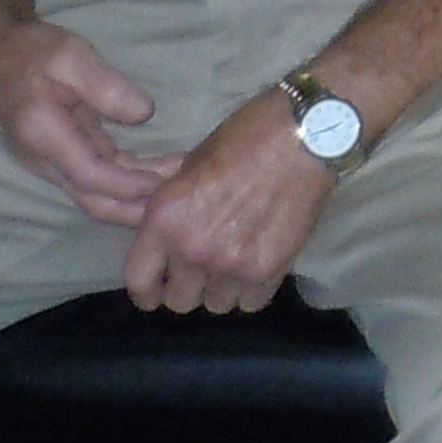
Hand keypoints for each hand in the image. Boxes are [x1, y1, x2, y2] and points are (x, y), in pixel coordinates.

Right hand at [0, 18, 172, 225]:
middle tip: (178, 202)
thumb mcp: (70, 55)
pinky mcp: (63, 156)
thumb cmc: (33, 51)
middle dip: (134, 208)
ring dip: (134, 196)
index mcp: (44, 136)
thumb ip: (105, 85)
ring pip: (96, 194)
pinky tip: (157, 172)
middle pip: (93, 200)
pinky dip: (126, 179)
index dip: (128, 185)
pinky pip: (96, 177)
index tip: (164, 184)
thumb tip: (143, 113)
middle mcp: (45, 159)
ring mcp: (52, 162)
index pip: (90, 176)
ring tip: (178, 185)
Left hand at [123, 90, 337, 312]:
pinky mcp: (268, 272)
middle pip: (179, 301)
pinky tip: (258, 264)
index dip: (146, 291)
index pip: (138, 281)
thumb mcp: (189, 166)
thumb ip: (167, 208)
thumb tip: (148, 232)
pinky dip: (253, 290)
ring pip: (217, 305)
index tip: (156, 291)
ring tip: (236, 262)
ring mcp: (231, 264)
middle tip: (202, 269)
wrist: (302, 137)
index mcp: (164, 219)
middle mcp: (192, 249)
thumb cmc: (243, 139)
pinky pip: (250, 303)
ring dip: (223, 288)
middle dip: (188, 287)